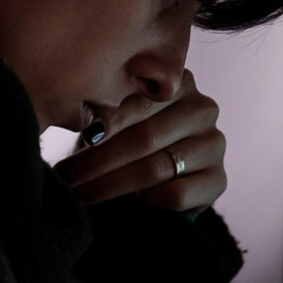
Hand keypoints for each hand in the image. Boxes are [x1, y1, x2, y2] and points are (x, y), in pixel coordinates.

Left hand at [57, 69, 224, 213]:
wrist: (165, 178)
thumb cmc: (132, 138)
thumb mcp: (121, 118)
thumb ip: (107, 112)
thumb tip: (75, 117)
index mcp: (178, 81)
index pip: (137, 104)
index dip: (103, 124)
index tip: (76, 140)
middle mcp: (202, 109)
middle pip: (144, 138)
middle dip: (97, 161)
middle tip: (64, 177)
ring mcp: (214, 145)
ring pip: (155, 168)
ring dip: (110, 185)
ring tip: (78, 194)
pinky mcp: (218, 180)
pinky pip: (176, 194)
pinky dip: (147, 200)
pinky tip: (130, 201)